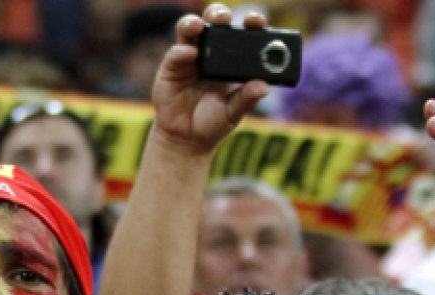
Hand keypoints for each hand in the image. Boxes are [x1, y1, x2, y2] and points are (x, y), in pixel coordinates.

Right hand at [150, 4, 269, 154]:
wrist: (186, 139)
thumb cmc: (213, 122)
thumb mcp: (234, 112)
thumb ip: (247, 98)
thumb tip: (263, 87)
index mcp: (232, 59)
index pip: (243, 33)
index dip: (250, 23)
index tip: (255, 21)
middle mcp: (211, 52)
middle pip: (215, 23)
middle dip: (219, 14)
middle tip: (224, 18)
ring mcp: (190, 57)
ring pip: (190, 29)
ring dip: (193, 23)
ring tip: (198, 25)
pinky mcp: (171, 67)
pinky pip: (175, 53)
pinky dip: (182, 51)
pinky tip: (190, 54)